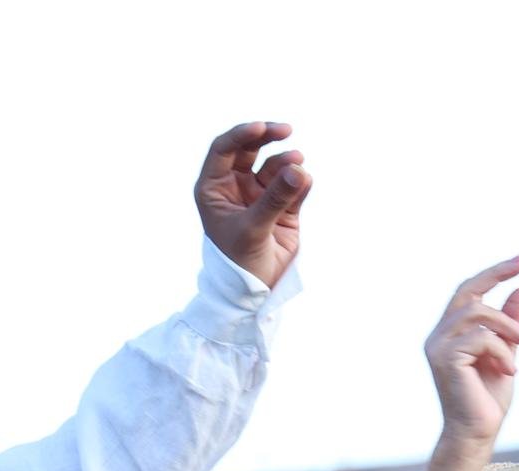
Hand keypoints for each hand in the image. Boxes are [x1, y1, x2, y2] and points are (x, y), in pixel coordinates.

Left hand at [195, 122, 309, 288]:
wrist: (254, 294)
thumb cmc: (239, 263)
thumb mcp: (253, 229)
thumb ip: (275, 199)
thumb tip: (298, 169)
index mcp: (214, 188)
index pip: (224, 149)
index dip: (242, 134)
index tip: (262, 128)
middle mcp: (235, 187)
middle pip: (250, 149)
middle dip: (267, 137)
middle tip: (285, 130)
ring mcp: (259, 196)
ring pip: (275, 166)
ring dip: (287, 162)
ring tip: (298, 167)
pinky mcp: (283, 208)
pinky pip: (294, 186)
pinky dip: (300, 181)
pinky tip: (304, 183)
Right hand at [424, 257, 518, 449]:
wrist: (477, 433)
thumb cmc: (489, 399)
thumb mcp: (506, 352)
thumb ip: (509, 323)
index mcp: (449, 334)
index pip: (467, 292)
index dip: (493, 274)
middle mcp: (438, 336)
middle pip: (468, 292)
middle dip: (495, 275)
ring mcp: (438, 346)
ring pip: (478, 313)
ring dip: (508, 326)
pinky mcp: (445, 358)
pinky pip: (482, 338)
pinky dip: (503, 353)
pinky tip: (509, 372)